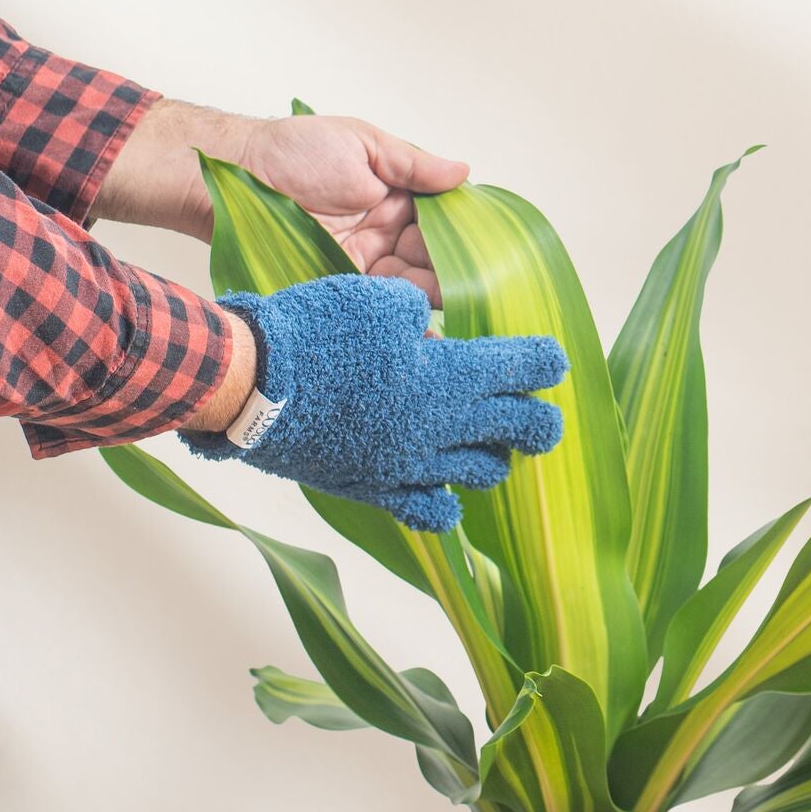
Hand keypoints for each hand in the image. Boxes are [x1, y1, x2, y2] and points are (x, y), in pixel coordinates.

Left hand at [96, 101, 464, 303]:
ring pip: (412, 290)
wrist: (236, 179)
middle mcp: (384, 238)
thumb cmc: (292, 151)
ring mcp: (364, 268)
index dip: (461, 240)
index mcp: (394, 200)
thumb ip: (413, 164)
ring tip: (458, 306)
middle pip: (432, 263)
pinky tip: (429, 332)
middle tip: (473, 286)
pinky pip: (379, 309)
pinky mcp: (342, 291)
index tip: (485, 254)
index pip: (440, 226)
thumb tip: (463, 172)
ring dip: (434, 298)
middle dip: (453, 274)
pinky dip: (404, 320)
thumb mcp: (362, 143)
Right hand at [180, 275, 566, 531]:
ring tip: (491, 448)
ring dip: (493, 458)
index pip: (517, 369)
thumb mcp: (374, 300)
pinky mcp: (379, 488)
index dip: (541, 362)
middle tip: (545, 422)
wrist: (256, 388)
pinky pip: (430, 511)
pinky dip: (445, 505)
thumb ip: (415, 315)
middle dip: (538, 423)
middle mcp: (442, 426)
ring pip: (481, 472)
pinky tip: (447, 496)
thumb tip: (427, 332)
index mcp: (449, 374)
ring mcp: (413, 464)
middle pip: (516, 429)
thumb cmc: (316, 334)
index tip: (554, 360)